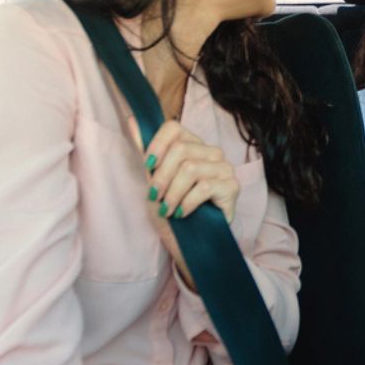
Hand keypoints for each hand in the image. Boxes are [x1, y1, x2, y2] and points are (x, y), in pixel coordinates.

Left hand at [131, 119, 240, 287]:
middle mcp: (212, 152)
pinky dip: (187, 203)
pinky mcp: (232, 187)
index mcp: (193, 146)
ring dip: (173, 193)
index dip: (157, 145)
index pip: (174, 127)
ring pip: (191, 168)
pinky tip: (182, 213)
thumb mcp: (154, 181)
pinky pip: (205, 187)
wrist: (188, 242)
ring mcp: (224, 169)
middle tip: (155, 196)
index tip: (147, 166)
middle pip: (181, 149)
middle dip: (162, 176)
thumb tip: (131, 121)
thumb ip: (147, 152)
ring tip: (168, 209)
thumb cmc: (172, 210)